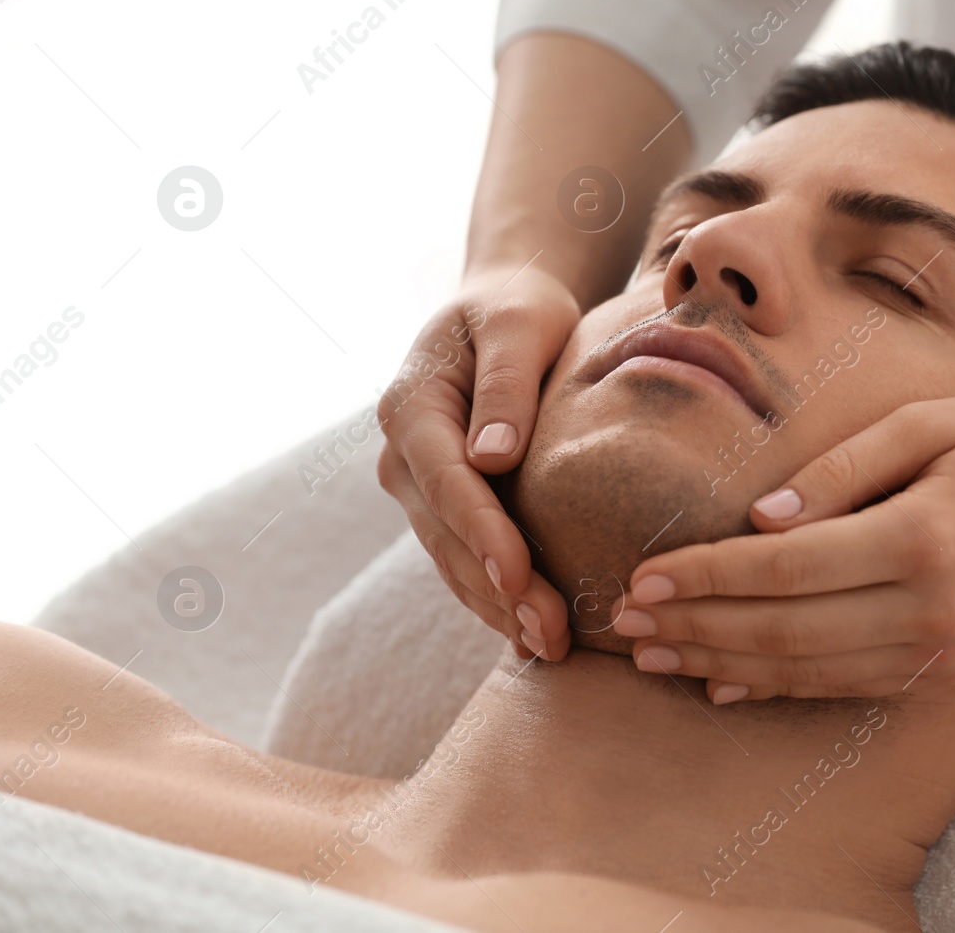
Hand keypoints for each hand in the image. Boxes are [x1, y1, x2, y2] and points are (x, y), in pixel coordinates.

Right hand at [376, 264, 580, 660]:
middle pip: (449, 534)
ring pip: (454, 559)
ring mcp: (419, 486)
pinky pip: (465, 560)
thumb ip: (507, 384)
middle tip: (550, 634)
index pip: (446, 480)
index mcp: (412, 405)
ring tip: (549, 646)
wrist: (506, 307)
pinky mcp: (445, 506)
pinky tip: (532, 635)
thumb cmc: (519, 307)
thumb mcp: (520, 323)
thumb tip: (493, 457)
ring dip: (497, 608)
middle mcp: (404, 453)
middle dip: (498, 589)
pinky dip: (496, 598)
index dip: (481, 532)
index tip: (518, 575)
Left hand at [615, 395, 954, 701]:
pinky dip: (781, 687)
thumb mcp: (932, 422)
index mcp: (922, 538)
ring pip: (808, 670)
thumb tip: (757, 519)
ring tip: (654, 657)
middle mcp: (930, 611)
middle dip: (695, 628)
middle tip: (624, 623)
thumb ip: (840, 468)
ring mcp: (943, 652)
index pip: (786, 569)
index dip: (707, 577)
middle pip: (784, 631)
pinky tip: (727, 681)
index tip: (643, 577)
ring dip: (723, 664)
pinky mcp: (949, 671)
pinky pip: (848, 687)